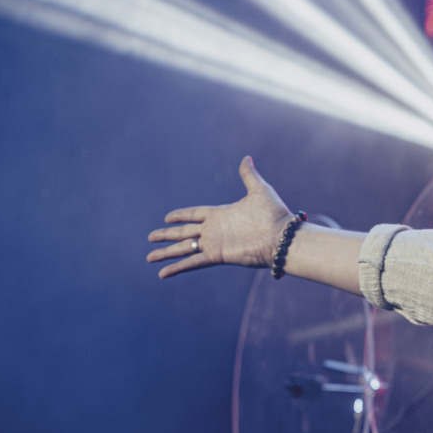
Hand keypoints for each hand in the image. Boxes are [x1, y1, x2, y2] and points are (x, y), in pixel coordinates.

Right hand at [147, 156, 290, 277]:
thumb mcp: (259, 190)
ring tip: (149, 258)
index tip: (166, 218)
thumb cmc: (274, 214)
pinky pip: (192, 262)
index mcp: (221, 214)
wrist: (283, 237)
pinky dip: (178, 268)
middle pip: (183, 232)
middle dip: (166, 236)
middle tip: (150, 237)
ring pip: (184, 248)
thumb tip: (246, 158)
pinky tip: (163, 274)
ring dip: (166, 253)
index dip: (180, 216)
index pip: (194, 214)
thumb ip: (249, 175)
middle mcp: (215, 230)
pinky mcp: (218, 256)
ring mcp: (215, 243)